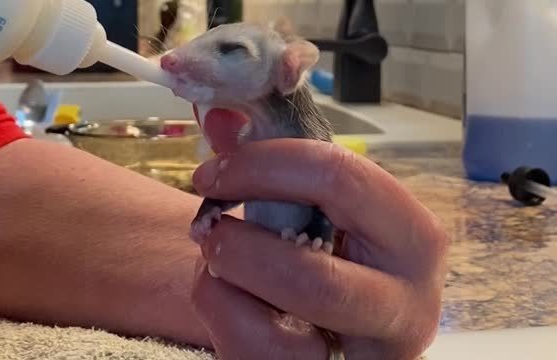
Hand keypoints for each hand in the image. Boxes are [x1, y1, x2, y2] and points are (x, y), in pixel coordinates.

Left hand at [189, 137, 448, 358]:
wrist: (334, 329)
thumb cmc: (325, 255)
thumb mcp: (309, 209)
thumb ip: (268, 163)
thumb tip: (220, 114)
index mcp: (413, 237)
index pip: (340, 179)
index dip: (263, 166)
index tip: (212, 171)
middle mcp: (409, 306)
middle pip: (311, 279)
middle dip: (238, 246)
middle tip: (207, 227)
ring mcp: (371, 357)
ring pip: (277, 336)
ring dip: (228, 284)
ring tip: (219, 262)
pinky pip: (257, 354)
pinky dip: (223, 316)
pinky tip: (230, 301)